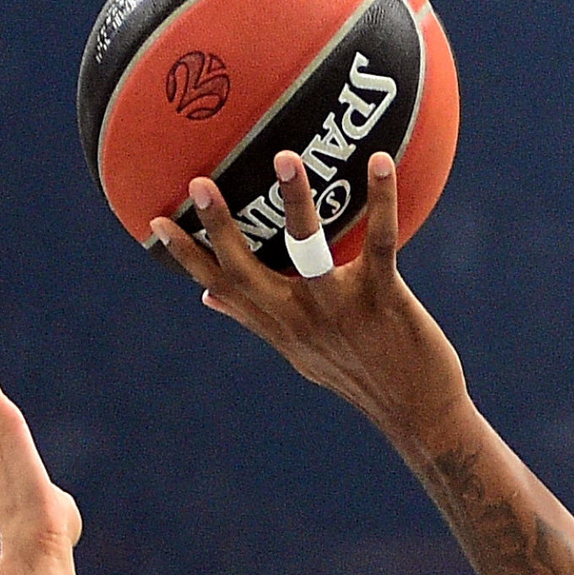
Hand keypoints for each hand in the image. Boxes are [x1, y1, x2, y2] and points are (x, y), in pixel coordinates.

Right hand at [150, 150, 471, 444]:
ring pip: (309, 251)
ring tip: (286, 157)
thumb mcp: (302, 354)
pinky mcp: (384, 301)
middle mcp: (301, 320)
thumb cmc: (362, 375)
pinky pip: (380, 243)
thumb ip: (258, 321)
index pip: (222, 288)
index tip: (153, 220)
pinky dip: (382, 200)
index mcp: (280, 327)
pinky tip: (379, 161)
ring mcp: (341, 310)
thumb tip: (209, 298)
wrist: (420, 417)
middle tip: (198, 180)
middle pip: (247, 270)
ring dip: (296, 204)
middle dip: (220, 226)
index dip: (186, 256)